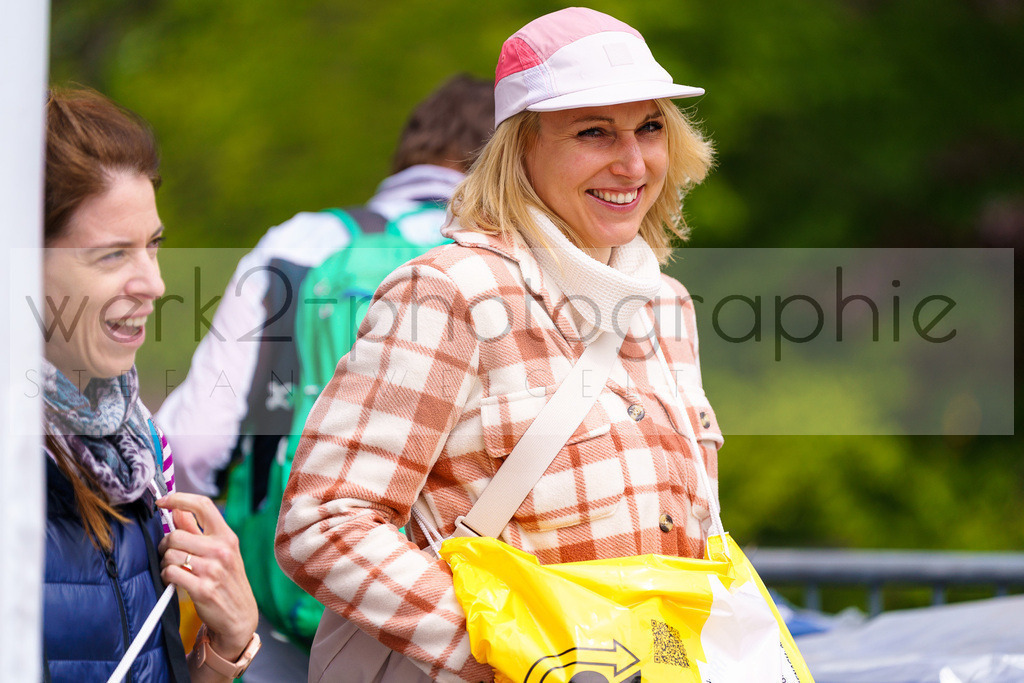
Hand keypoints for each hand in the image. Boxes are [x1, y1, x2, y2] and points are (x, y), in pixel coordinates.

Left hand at [157, 492, 258, 659]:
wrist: (239, 616)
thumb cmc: (227, 581)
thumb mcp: (220, 552)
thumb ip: (198, 530)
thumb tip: (178, 510)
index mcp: (227, 536)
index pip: (203, 505)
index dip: (179, 498)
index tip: (163, 501)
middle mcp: (222, 550)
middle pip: (177, 534)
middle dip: (166, 544)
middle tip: (169, 553)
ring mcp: (213, 569)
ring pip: (170, 554)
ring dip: (165, 562)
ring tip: (173, 569)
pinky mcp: (202, 589)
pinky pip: (171, 573)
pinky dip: (166, 576)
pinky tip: (173, 580)